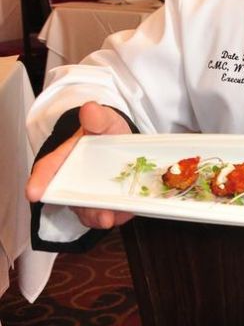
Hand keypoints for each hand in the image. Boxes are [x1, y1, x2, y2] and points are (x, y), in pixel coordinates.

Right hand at [26, 101, 134, 229]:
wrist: (123, 143)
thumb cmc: (105, 132)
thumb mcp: (105, 122)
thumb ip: (98, 118)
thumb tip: (90, 109)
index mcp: (64, 159)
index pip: (46, 170)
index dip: (39, 181)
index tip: (33, 192)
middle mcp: (72, 182)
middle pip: (69, 199)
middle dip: (80, 208)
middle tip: (95, 213)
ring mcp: (89, 196)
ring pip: (89, 212)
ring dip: (99, 217)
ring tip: (111, 217)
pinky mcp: (106, 205)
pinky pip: (109, 214)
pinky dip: (118, 216)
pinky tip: (128, 212)